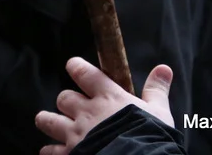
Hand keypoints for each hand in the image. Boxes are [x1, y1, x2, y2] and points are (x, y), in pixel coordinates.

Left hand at [34, 57, 174, 154]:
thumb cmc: (152, 138)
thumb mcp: (159, 113)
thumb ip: (156, 90)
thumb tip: (163, 69)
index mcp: (107, 97)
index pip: (83, 72)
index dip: (76, 66)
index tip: (73, 66)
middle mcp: (87, 112)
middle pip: (64, 98)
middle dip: (67, 102)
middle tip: (73, 107)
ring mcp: (75, 134)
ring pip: (48, 120)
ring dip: (48, 121)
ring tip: (51, 122)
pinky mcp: (70, 154)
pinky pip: (50, 150)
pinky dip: (51, 151)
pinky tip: (55, 152)